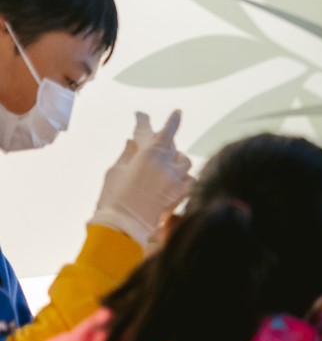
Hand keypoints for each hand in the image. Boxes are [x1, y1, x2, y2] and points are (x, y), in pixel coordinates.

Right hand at [91, 111, 194, 247]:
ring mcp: (176, 181)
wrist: (123, 227)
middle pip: (173, 147)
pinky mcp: (180, 196)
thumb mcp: (116, 171)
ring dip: (176, 161)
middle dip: (164, 145)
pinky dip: (183, 179)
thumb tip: (132, 141)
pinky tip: (174, 182)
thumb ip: (128, 154)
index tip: (178, 112)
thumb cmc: (114, 198)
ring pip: (185, 163)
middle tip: (154, 147)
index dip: (173, 121)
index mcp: (150, 155)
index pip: (166, 132)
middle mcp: (167, 165)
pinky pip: (190, 181)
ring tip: (164, 166)